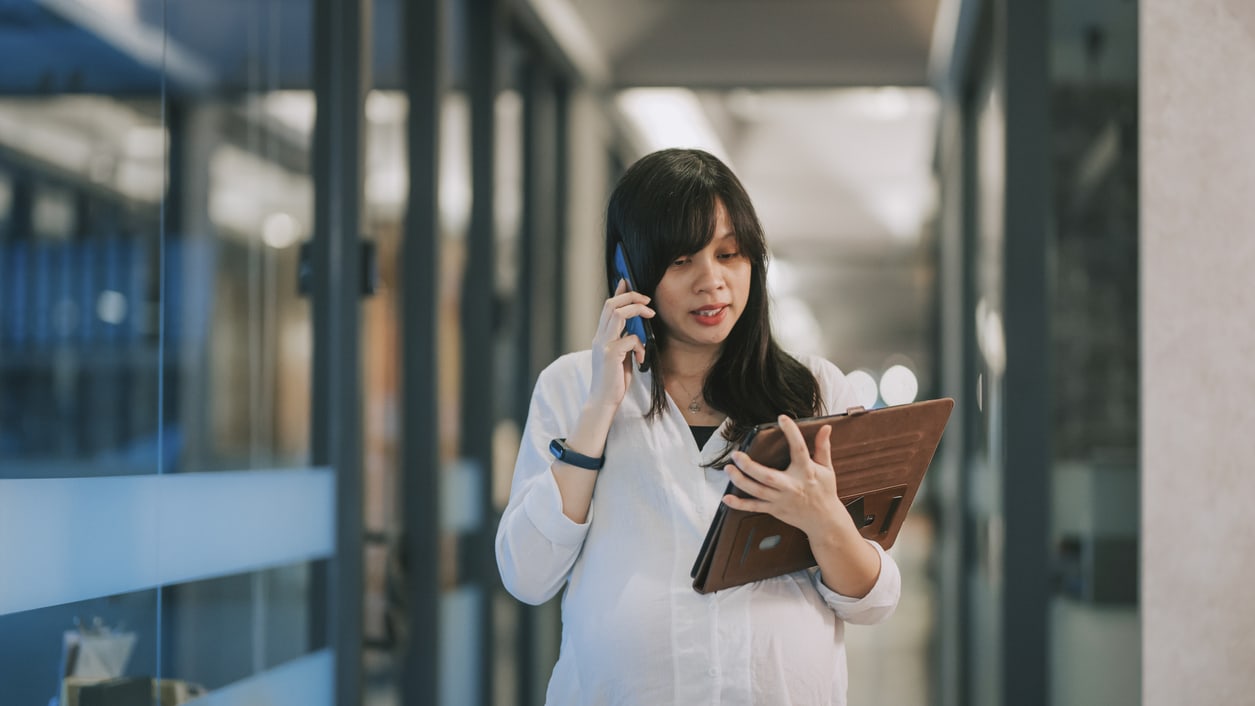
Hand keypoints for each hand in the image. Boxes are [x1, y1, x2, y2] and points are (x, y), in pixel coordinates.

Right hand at [588, 279, 654, 409]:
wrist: (603, 400)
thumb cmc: (614, 380)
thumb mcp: (621, 356)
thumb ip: (625, 341)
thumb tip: (636, 330)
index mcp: (602, 336)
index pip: (608, 307)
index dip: (618, 292)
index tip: (627, 281)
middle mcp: (600, 337)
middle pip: (612, 304)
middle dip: (631, 296)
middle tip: (647, 300)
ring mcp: (604, 344)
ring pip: (618, 314)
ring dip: (637, 310)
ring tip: (650, 314)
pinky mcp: (610, 354)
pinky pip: (630, 339)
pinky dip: (640, 346)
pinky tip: (642, 358)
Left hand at [722, 415, 856, 539]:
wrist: (824, 521)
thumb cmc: (825, 491)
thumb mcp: (826, 468)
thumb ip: (822, 447)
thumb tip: (826, 427)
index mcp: (806, 471)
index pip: (799, 449)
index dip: (791, 433)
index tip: (782, 418)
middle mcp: (792, 486)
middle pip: (768, 477)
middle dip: (750, 467)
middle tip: (736, 455)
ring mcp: (781, 499)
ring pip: (758, 491)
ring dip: (741, 481)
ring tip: (728, 469)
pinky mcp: (775, 509)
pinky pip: (755, 507)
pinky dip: (740, 504)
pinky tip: (726, 499)